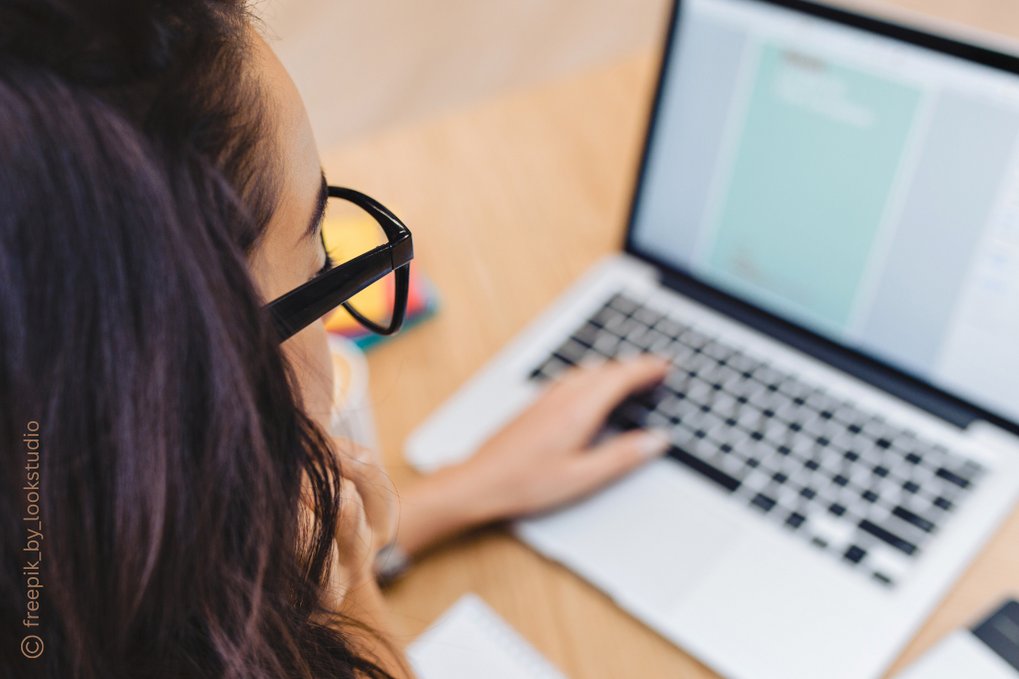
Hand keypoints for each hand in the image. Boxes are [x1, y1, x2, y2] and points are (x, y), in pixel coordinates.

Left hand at [462, 355, 671, 520]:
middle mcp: (562, 397)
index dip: (646, 370)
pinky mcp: (534, 406)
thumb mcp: (583, 477)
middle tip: (657, 368)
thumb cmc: (526, 483)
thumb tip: (656, 440)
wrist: (479, 481)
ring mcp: (546, 399)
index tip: (666, 367)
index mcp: (579, 411)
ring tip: (630, 374)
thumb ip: (622, 456)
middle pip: (605, 370)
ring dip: (612, 369)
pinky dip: (591, 376)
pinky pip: (570, 378)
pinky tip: (588, 385)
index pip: (620, 378)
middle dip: (634, 366)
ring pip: (586, 372)